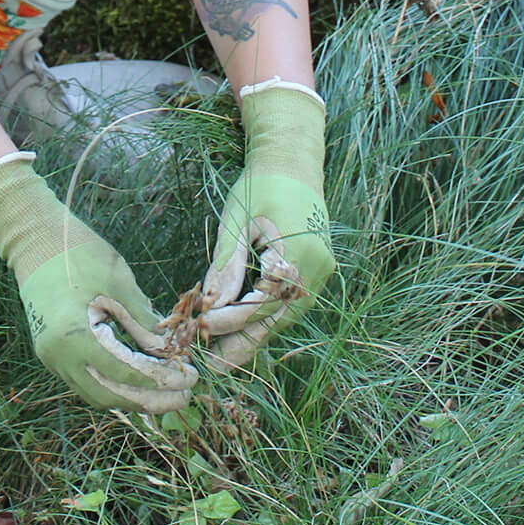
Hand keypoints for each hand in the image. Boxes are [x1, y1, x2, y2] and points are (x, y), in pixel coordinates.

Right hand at [0, 154, 195, 414]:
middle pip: (109, 395)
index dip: (160, 380)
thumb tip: (169, 351)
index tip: (189, 378)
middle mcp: (58, 356)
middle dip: (148, 400)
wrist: (35, 238)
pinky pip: (86, 381)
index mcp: (74, 337)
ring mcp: (52, 357)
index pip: (124, 373)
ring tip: (166, 394)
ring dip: (131, 398)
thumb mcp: (117, 283)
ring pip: (96, 393)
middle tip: (183, 397)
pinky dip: (114, 385)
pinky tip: (139, 381)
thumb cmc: (78, 252)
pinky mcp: (53, 353)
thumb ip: (142, 322)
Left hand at [198, 81, 331, 368]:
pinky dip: (265, 313)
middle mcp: (318, 269)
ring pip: (285, 313)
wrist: (293, 160)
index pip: (263, 301)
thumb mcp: (237, 222)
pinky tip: (240, 326)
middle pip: (278, 316)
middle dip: (245, 339)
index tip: (202, 330)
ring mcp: (321, 272)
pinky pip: (289, 300)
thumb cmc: (261, 184)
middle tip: (213, 364)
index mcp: (299, 254)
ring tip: (222, 353)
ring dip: (255, 330)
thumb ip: (227, 265)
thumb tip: (211, 305)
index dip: (232, 320)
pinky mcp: (316, 271)